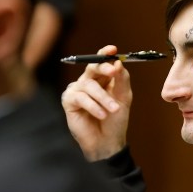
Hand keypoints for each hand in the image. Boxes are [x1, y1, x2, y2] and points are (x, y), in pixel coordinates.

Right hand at [61, 45, 131, 160]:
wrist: (107, 142)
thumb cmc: (115, 120)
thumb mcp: (123, 98)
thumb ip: (122, 80)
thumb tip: (118, 62)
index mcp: (102, 78)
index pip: (102, 61)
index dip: (105, 53)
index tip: (113, 49)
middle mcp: (88, 81)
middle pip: (93, 67)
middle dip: (103, 67)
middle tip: (112, 71)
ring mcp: (77, 90)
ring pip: (89, 85)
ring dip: (103, 97)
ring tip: (113, 109)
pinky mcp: (69, 101)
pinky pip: (80, 98)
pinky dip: (93, 106)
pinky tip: (101, 114)